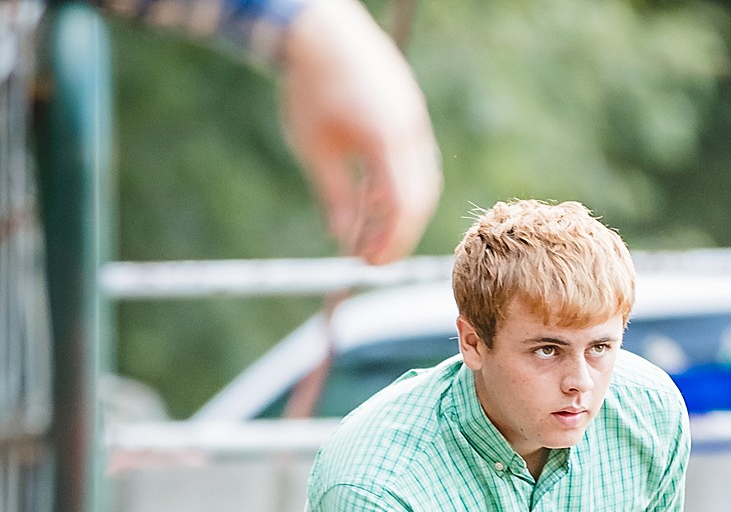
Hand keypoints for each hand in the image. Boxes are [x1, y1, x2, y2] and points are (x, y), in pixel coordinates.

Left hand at [280, 0, 441, 263]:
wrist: (320, 29)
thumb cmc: (311, 87)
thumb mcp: (315, 150)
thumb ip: (334, 198)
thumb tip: (343, 240)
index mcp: (387, 140)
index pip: (403, 208)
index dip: (390, 242)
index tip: (368, 264)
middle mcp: (410, 131)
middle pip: (419, 200)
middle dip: (396, 234)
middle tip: (369, 256)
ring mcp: (414, 120)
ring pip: (420, 181)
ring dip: (397, 211)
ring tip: (365, 227)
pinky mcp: (409, 113)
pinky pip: (413, 160)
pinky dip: (396, 185)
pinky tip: (369, 196)